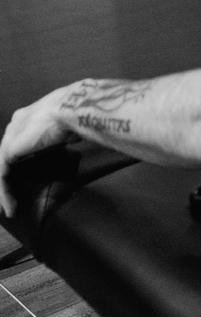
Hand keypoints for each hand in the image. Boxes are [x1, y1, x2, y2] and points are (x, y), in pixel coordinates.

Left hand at [0, 91, 69, 217]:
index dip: (19, 163)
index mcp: (28, 116)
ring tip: (11, 208)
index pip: (18, 143)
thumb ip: (60, 135)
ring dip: (5, 190)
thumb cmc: (77, 113)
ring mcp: (10, 136)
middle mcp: (16, 124)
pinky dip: (6, 192)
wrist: (72, 109)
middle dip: (7, 179)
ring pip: (1, 168)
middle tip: (12, 198)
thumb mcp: (66, 126)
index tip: (25, 179)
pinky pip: (2, 176)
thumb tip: (71, 142)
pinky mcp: (9, 150)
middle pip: (5, 157)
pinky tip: (12, 205)